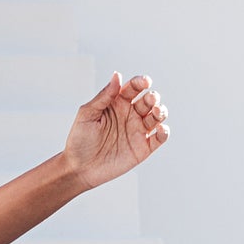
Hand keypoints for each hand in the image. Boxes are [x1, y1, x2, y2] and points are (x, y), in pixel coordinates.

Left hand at [62, 72, 168, 189]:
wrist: (79, 168)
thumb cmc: (79, 140)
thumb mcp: (87, 114)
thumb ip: (104, 96)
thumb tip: (117, 75)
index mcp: (117, 103)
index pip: (133, 88)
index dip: (141, 82)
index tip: (145, 82)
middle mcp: (130, 115)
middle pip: (148, 100)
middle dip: (153, 97)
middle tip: (150, 99)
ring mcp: (137, 131)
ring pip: (157, 116)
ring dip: (161, 111)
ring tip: (157, 111)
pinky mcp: (143, 148)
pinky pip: (159, 138)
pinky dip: (164, 132)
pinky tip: (161, 129)